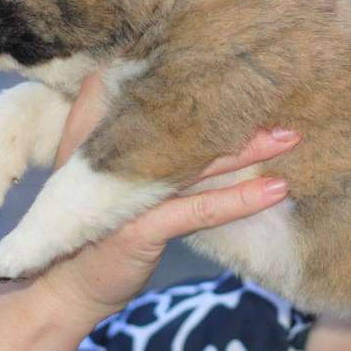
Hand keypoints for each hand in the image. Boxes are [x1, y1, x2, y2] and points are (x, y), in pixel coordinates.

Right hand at [35, 72, 300, 324]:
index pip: (149, 93)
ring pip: (197, 161)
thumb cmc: (93, 229)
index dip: (189, 76)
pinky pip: (201, 209)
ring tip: (289, 136)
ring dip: (248, 149)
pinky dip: (241, 199)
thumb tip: (174, 115)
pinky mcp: (140, 226)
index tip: (234, 61)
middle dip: (232, 110)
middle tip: (279, 93)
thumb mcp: (108, 178)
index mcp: (102, 135)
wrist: (61, 288)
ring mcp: (126, 191)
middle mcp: (113, 155)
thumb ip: (132, 143)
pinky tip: (277, 189)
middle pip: (182, 123)